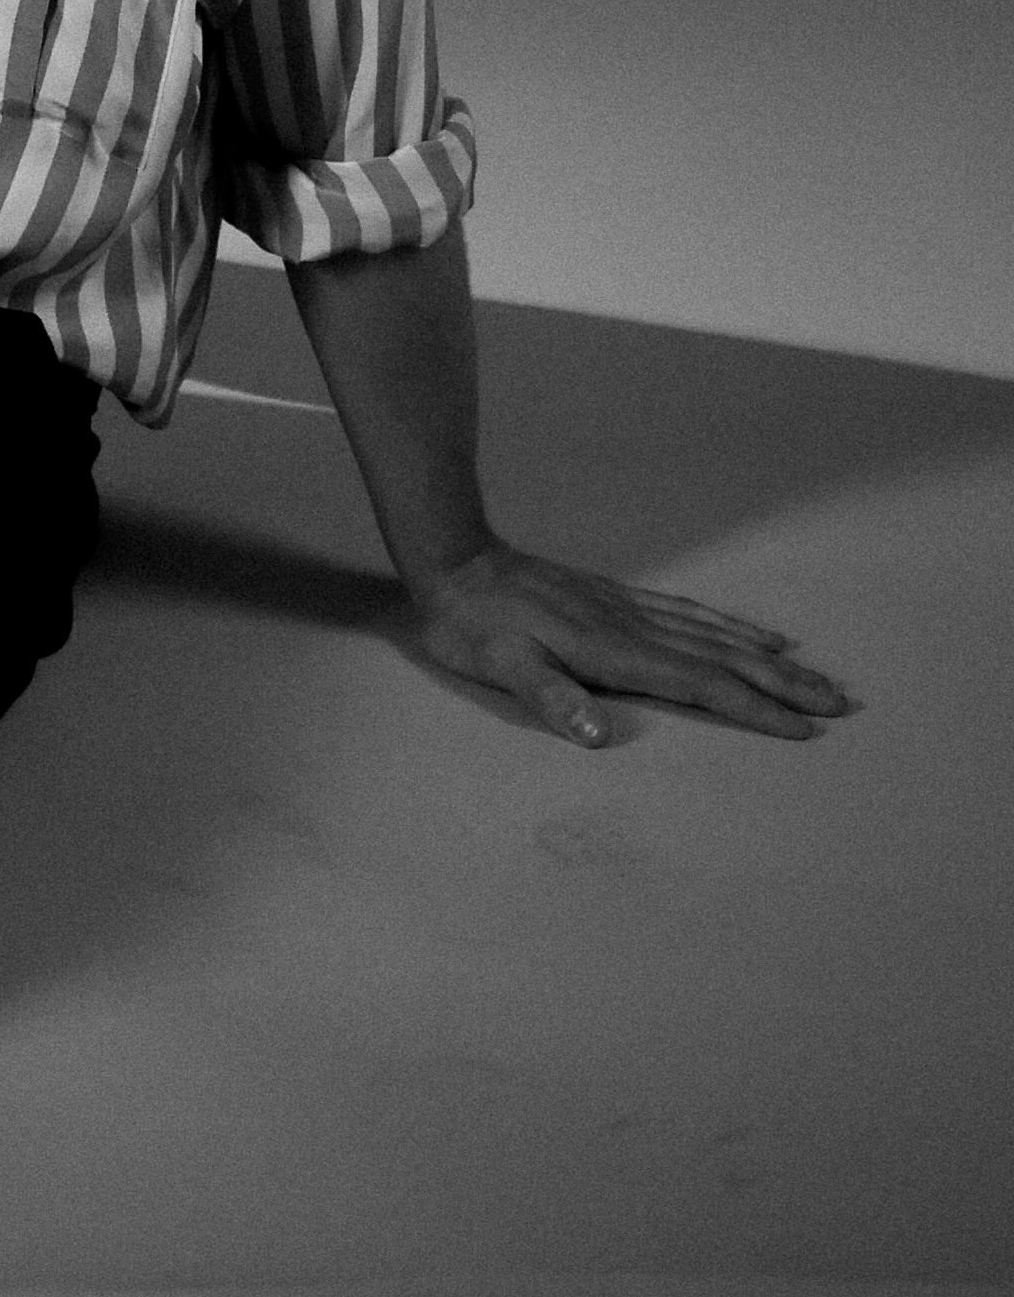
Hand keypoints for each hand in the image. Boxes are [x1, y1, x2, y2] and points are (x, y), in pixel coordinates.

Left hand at [405, 541, 853, 744]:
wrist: (455, 560)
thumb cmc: (474, 626)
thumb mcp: (500, 667)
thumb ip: (551, 698)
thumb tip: (599, 736)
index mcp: (613, 651)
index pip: (700, 684)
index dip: (754, 708)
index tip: (805, 730)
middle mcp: (632, 626)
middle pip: (724, 657)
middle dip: (784, 684)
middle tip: (841, 704)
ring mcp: (628, 608)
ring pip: (715, 633)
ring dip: (769, 657)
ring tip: (816, 673)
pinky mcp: (618, 598)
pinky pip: (690, 612)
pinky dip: (730, 623)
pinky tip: (753, 631)